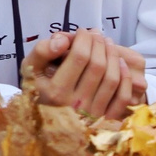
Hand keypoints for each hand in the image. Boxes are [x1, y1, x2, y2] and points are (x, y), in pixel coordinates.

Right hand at [24, 29, 145, 119]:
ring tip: (107, 43)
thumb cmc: (38, 91)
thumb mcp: (30, 70)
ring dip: (113, 56)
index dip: (84, 39)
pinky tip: (121, 63)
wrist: (44, 123)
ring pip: (112, 79)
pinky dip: (125, 78)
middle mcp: (76, 104)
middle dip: (99, 44)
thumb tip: (63, 40)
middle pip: (98, 66)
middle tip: (97, 34)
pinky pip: (122, 97)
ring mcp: (92, 113)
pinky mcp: (104, 119)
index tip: (82, 31)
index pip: (79, 57)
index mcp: (56, 92)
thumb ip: (41, 51)